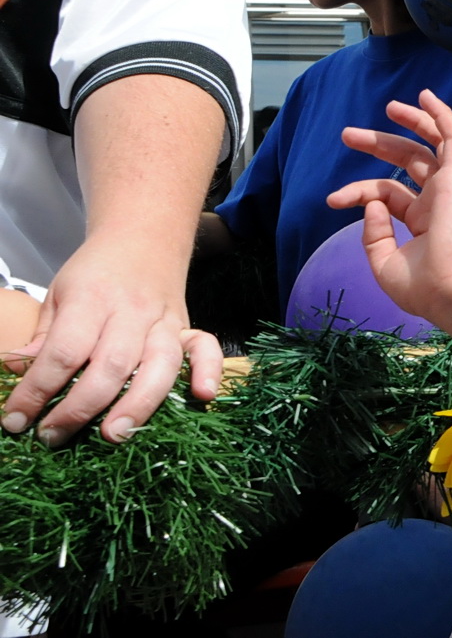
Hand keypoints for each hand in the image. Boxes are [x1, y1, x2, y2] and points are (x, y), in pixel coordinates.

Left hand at [1, 248, 221, 445]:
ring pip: (158, 366)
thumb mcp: (58, 296)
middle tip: (52, 437)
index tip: (14, 420)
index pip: (64, 352)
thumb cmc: (95, 273)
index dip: (37, 390)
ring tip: (112, 436)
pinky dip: (208, 371)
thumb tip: (18, 376)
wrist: (144, 237)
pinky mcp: (187, 327)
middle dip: (80, 408)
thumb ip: (42, 338)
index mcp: (92, 299)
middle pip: (110, 365)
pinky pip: (205, 349)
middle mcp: (132, 311)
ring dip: (137, 404)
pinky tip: (203, 397)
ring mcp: (165, 320)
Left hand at [326, 90, 451, 329]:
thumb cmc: (422, 288)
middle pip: (408, 161)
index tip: (334, 199)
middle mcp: (437, 200)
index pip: (388, 194)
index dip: (358, 190)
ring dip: (412, 122)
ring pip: (432, 145)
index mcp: (423, 220)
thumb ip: (374, 234)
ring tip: (389, 107)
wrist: (449, 294)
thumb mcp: (384, 263)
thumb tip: (370, 204)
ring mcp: (448, 189)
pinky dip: (442, 118)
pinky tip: (427, 98)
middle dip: (378, 144)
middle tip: (348, 134)